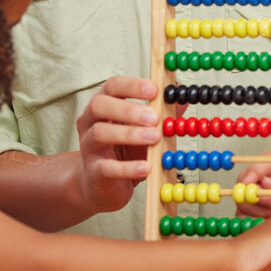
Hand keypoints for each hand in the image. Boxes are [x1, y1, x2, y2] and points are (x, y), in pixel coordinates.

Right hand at [72, 76, 159, 213]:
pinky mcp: (93, 172)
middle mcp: (90, 122)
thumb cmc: (124, 151)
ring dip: (130, 134)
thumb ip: (161, 113)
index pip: (112, 86)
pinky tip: (146, 167)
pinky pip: (106, 167)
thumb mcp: (144, 129)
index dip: (132, 85)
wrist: (103, 185)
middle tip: (155, 118)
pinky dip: (127, 167)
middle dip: (128, 109)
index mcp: (104, 105)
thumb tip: (182, 98)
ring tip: (155, 138)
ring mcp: (88, 146)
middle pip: (99, 105)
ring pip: (100, 133)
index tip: (154, 90)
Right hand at [233, 157, 270, 215]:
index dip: (250, 176)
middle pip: (244, 188)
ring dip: (262, 211)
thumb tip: (266, 183)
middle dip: (260, 198)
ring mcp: (250, 195)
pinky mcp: (250, 211)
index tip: (253, 186)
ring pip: (244, 205)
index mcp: (268, 163)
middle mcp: (256, 178)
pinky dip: (259, 220)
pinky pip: (246, 218)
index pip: (253, 168)